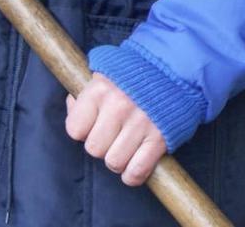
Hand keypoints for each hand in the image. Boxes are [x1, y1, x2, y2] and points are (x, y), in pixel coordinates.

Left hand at [65, 72, 166, 186]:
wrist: (172, 70)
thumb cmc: (132, 74)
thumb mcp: (104, 72)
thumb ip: (85, 90)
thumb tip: (72, 106)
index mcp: (100, 89)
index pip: (75, 128)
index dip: (82, 131)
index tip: (92, 125)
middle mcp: (118, 106)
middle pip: (94, 149)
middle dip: (100, 146)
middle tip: (111, 135)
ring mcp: (140, 123)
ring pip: (114, 162)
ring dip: (117, 160)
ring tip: (124, 147)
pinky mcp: (159, 139)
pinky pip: (136, 172)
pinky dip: (133, 174)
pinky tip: (134, 163)